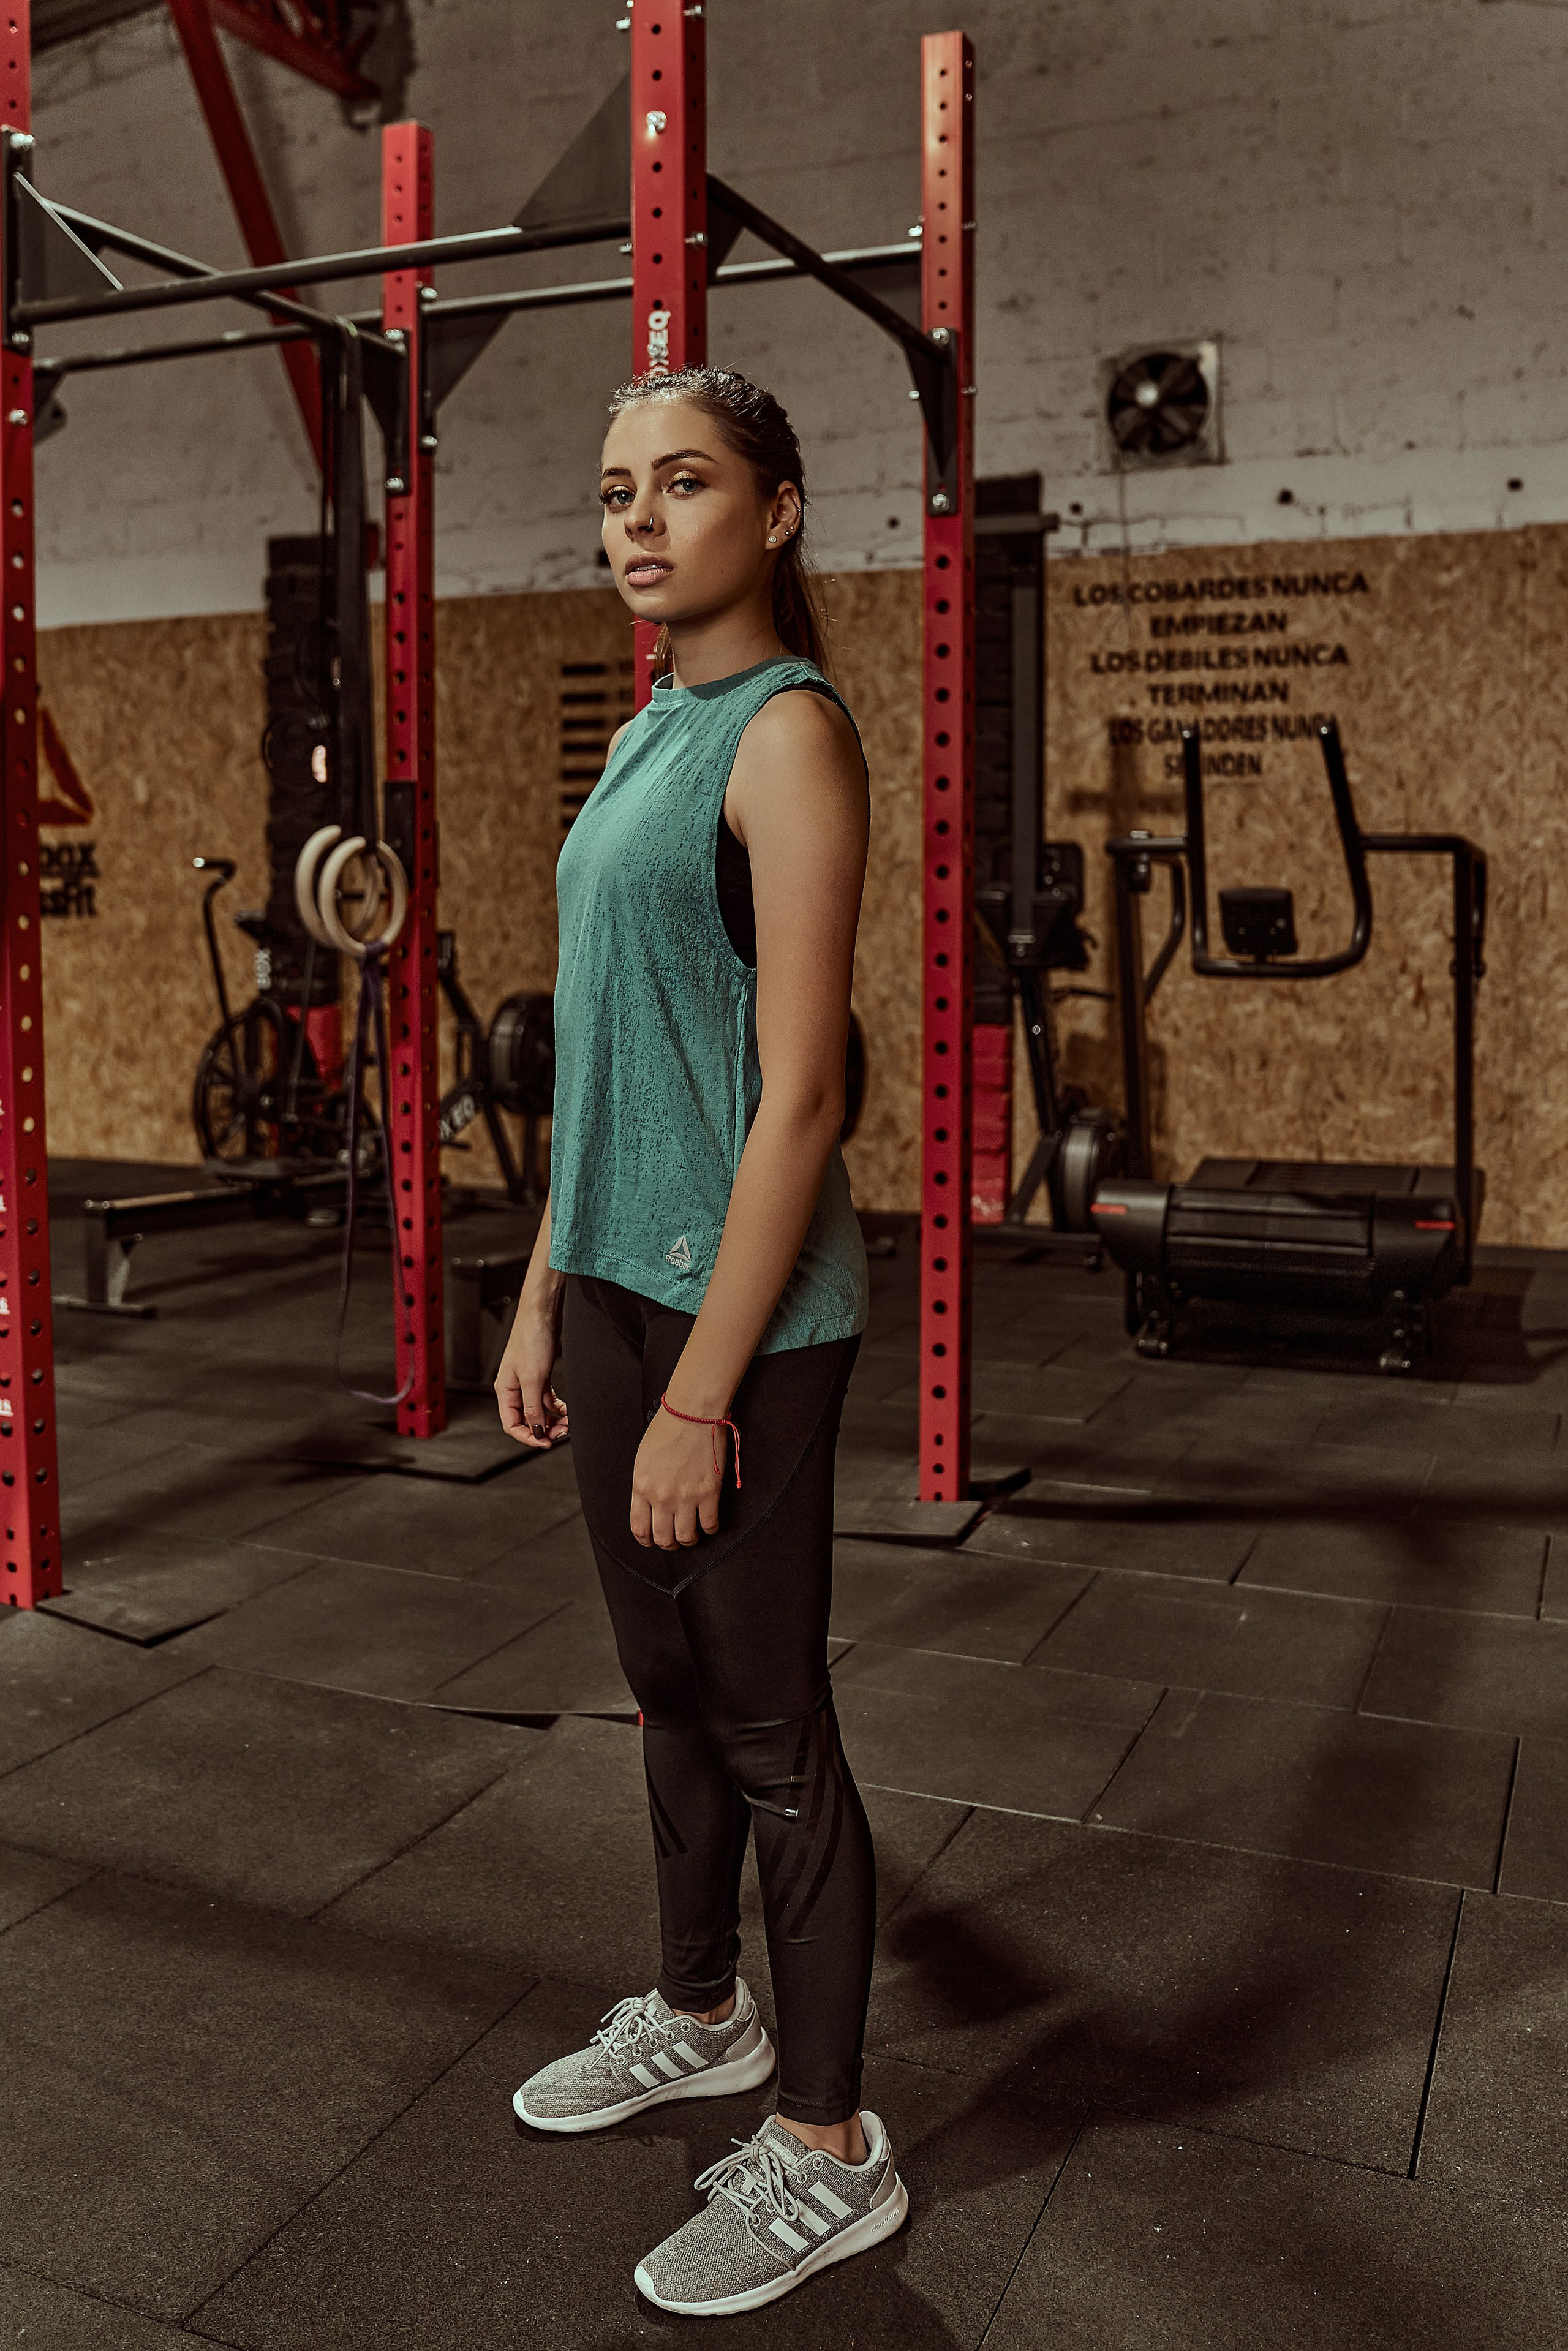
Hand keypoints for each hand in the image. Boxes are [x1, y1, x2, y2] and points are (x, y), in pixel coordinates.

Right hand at [495, 1295, 568, 1448]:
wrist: (543, 1313)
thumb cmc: (531, 1339)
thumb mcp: (533, 1379)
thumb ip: (533, 1408)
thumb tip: (537, 1432)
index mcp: (504, 1390)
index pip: (512, 1425)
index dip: (529, 1437)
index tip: (547, 1443)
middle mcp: (513, 1389)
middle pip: (526, 1420)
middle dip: (544, 1429)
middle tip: (563, 1433)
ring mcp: (527, 1382)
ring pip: (538, 1411)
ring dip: (553, 1420)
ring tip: (568, 1423)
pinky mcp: (540, 1375)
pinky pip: (546, 1399)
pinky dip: (557, 1407)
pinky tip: (567, 1410)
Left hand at [631, 1405, 725, 1549]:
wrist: (692, 1413)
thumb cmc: (667, 1430)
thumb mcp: (643, 1460)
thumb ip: (644, 1486)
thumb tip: (649, 1507)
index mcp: (641, 1487)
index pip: (639, 1528)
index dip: (646, 1541)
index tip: (652, 1541)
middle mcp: (662, 1496)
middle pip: (663, 1538)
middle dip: (668, 1544)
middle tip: (674, 1541)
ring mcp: (686, 1496)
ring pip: (686, 1537)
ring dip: (689, 1540)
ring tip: (691, 1535)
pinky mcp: (709, 1492)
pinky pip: (710, 1524)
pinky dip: (709, 1529)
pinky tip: (707, 1522)